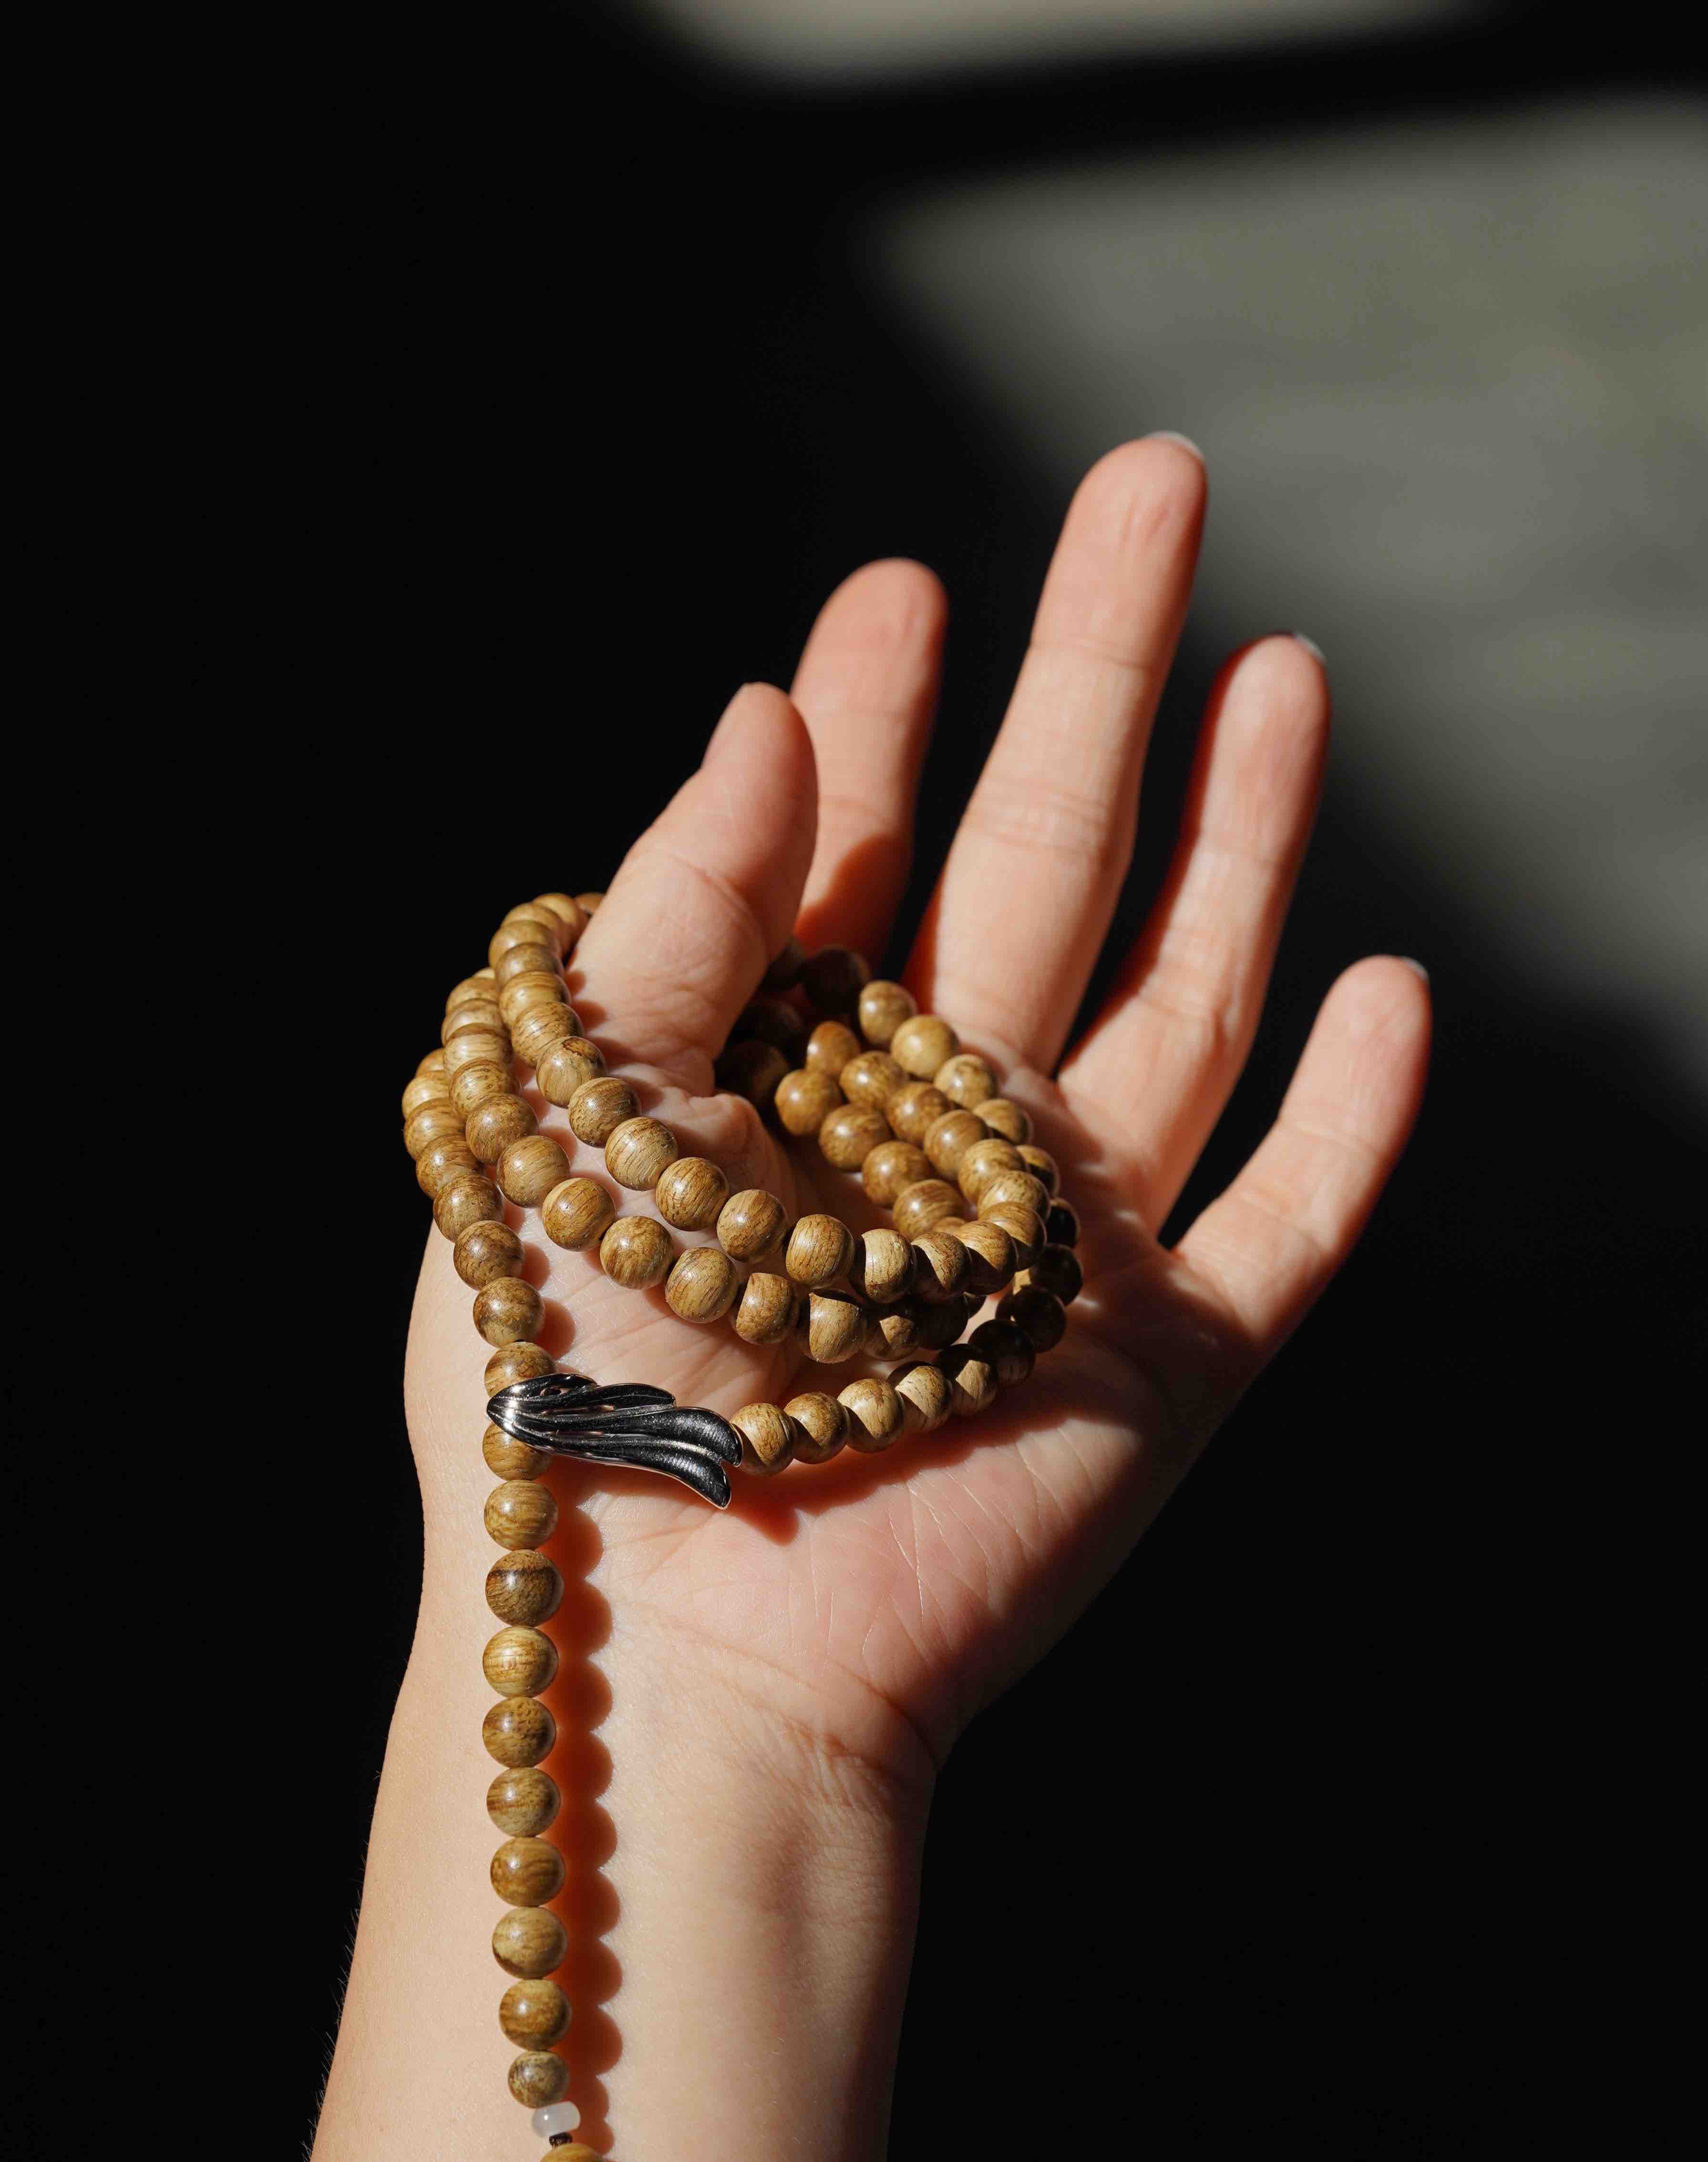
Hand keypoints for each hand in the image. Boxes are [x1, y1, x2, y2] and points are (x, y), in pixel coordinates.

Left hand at [407, 436, 1428, 1829]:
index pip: (859, 849)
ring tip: (1280, 669)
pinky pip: (1290, 1220)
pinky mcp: (1159, 1366)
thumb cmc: (566, 1392)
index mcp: (779, 1072)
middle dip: (1098, 676)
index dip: (886, 710)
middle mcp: (928, 1134)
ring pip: (1187, 999)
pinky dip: (1356, 1114)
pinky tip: (1390, 984)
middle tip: (1149, 489)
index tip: (900, 584)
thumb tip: (776, 707)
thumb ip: (671, 908)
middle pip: (1050, 863)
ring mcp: (1058, 1244)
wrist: (662, 1653)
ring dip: (1244, 839)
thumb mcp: (562, 1115)